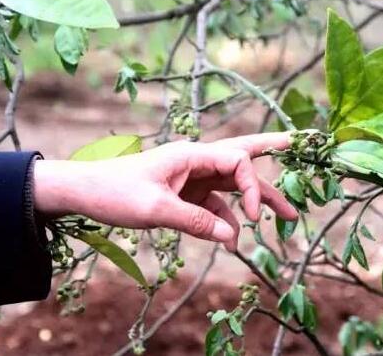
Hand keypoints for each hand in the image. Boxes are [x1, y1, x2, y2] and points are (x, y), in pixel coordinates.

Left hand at [33, 132, 297, 250]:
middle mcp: (197, 162)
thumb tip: (232, 236)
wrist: (84, 192)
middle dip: (272, 157)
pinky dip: (226, 219)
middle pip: (242, 158)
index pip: (238, 162)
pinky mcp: (185, 193)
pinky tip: (231, 237)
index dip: (252, 187)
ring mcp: (192, 177)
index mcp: (192, 155)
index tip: (253, 216)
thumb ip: (196, 221)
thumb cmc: (115, 192)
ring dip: (256, 201)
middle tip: (299, 146)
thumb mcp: (155, 209)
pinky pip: (214, 204)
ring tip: (286, 217)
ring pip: (233, 185)